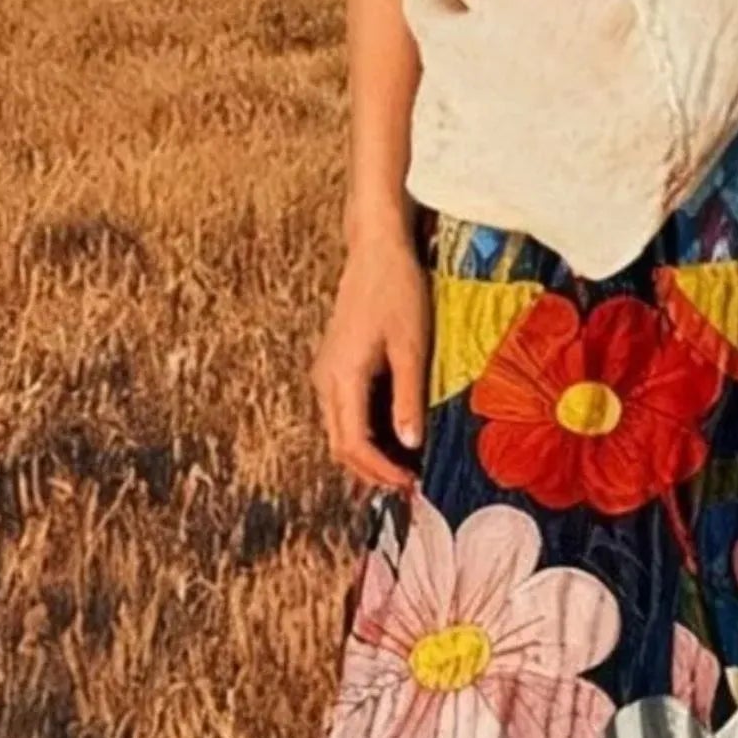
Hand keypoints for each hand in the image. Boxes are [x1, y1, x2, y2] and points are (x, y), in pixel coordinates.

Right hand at [311, 219, 432, 491]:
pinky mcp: (334, 369)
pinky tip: (392, 441)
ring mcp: (326, 375)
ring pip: (339, 434)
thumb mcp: (411, 348)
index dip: (381, 471)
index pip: (353, 444)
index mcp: (343, 377)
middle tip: (409, 486)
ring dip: (368, 459)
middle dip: (373, 474)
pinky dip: (364, 437)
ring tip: (404, 470)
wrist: (376, 250)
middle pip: (341, 448)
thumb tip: (409, 445)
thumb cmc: (398, 292)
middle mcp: (326, 381)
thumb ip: (408, 398)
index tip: (411, 483)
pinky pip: (343, 416)